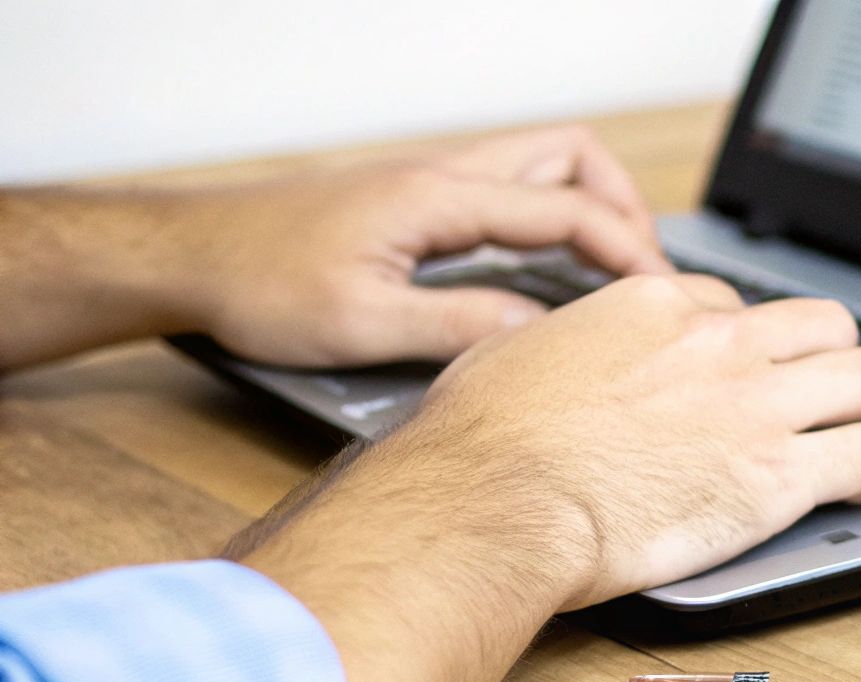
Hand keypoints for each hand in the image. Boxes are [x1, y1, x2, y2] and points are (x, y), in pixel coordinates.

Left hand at [177, 125, 671, 367]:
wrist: (189, 256)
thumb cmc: (258, 285)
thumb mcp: (364, 325)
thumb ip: (461, 326)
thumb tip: (540, 332)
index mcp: (437, 198)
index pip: (566, 210)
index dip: (628, 250)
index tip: (660, 293)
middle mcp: (440, 175)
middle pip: (570, 156)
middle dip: (622, 206)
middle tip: (642, 270)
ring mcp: (428, 181)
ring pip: (540, 165)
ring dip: (588, 205)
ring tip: (609, 268)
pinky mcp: (414, 199)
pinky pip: (507, 188)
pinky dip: (549, 215)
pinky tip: (546, 267)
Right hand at [236, 275, 860, 681]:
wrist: (496, 504)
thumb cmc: (483, 444)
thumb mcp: (512, 351)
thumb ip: (561, 340)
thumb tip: (557, 347)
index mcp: (655, 306)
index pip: (737, 305)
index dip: (750, 345)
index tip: (749, 378)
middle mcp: (718, 343)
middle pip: (824, 325)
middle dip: (833, 361)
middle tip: (830, 398)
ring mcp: (755, 405)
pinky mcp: (776, 476)